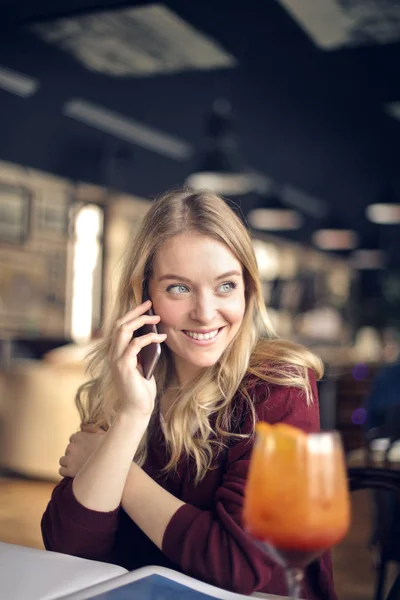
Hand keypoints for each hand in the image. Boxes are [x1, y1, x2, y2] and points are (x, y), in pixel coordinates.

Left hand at [59, 424, 105, 477]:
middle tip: (86, 459)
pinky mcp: (69, 471)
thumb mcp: (102, 433)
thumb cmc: (110, 449)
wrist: (112, 466)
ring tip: (81, 466)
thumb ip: (91, 428)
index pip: (73, 438)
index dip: (80, 444)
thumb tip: (82, 426)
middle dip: (75, 454)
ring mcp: (69, 459)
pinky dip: (67, 472)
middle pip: (68, 449)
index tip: (87, 449)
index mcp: (78, 436)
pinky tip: (76, 473)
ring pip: (63, 460)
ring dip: (69, 463)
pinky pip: (61, 470)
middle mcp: (71, 446)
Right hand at [109, 300, 166, 417]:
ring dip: (140, 321)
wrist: (137, 408)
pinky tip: (160, 337)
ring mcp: (116, 359)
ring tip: (156, 318)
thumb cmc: (141, 388)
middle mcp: (113, 353)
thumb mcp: (143, 364)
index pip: (120, 326)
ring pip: (123, 330)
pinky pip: (134, 345)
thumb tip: (153, 333)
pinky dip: (148, 338)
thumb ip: (142, 351)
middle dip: (135, 312)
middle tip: (150, 304)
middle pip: (120, 324)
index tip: (146, 305)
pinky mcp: (124, 366)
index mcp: (117, 352)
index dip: (132, 314)